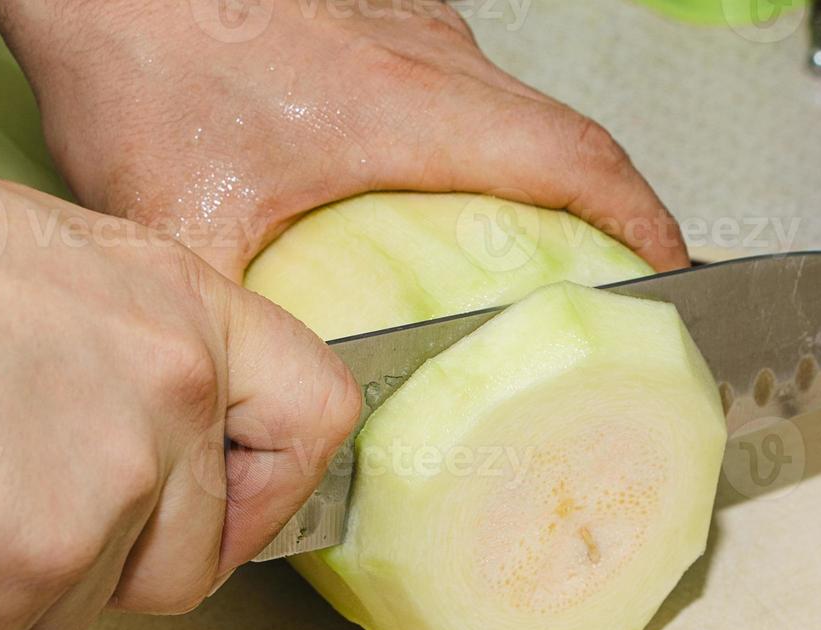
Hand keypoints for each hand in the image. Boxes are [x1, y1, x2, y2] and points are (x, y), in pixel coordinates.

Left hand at [0, 0, 689, 279]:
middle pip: (565, 137)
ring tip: (538, 248)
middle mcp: (431, 57)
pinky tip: (431, 182)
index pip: (581, 164)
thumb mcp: (182, 216)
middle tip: (617, 282)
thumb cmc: (143, 39)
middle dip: (610, 213)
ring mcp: (405, 25)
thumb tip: (258, 399)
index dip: (645, 227)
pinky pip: (459, 83)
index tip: (677, 277)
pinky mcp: (369, 14)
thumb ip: (231, 324)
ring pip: (511, 107)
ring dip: (541, 174)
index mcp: (419, 110)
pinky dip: (478, 141)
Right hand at [0, 139, 359, 629]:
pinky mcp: (34, 569)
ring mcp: (113, 488)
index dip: (275, 484)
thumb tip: (146, 434)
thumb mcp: (45, 267)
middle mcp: (173, 395)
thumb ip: (127, 357)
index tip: (237, 510)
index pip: (313, 413)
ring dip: (10, 588)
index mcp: (181, 310)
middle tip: (14, 515)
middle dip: (110, 566)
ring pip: (89, 606)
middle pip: (195, 555)